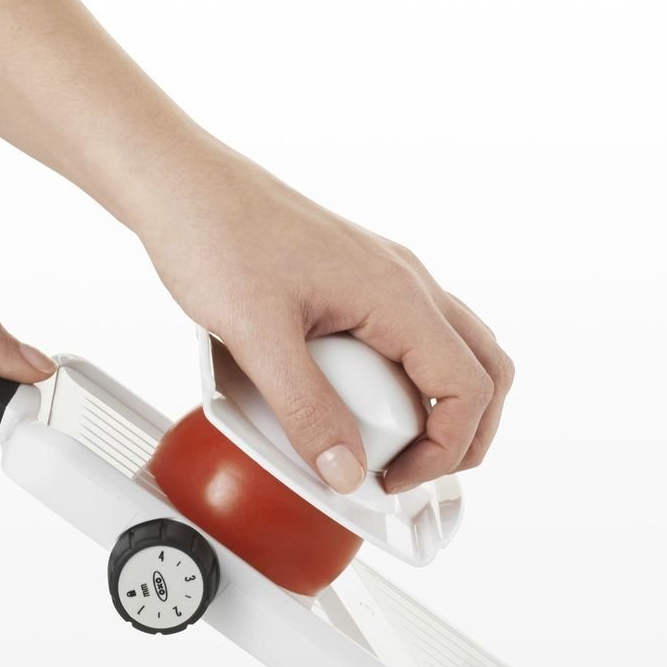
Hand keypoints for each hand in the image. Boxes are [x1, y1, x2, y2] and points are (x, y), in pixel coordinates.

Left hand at [137, 145, 512, 493]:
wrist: (183, 186)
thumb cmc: (216, 236)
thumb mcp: (256, 337)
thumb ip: (305, 410)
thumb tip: (345, 473)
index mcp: (396, 293)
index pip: (467, 387)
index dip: (444, 450)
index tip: (391, 479)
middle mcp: (404, 282)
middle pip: (483, 370)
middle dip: (461, 436)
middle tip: (411, 475)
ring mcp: (384, 280)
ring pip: (453, 352)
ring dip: (438, 409)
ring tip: (390, 449)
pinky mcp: (357, 283)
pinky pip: (408, 339)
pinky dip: (403, 384)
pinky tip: (355, 404)